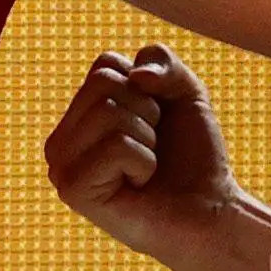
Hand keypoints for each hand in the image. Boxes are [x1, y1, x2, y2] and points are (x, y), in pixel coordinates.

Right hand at [45, 46, 244, 270]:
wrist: (209, 210)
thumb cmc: (192, 156)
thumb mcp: (184, 91)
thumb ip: (161, 60)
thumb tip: (135, 74)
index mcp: (78, 116)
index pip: (104, 65)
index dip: (148, 89)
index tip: (157, 124)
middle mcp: (61, 140)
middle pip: (103, 83)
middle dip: (147, 112)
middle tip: (153, 149)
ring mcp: (61, 167)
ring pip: (108, 112)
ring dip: (146, 139)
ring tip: (147, 168)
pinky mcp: (73, 190)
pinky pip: (115, 145)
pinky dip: (143, 162)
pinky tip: (140, 185)